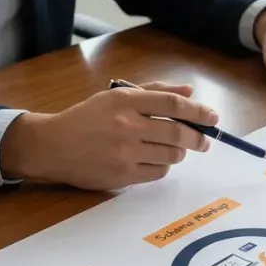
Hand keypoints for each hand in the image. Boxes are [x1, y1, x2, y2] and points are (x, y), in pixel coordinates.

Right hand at [0, 81, 216, 189]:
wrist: (52, 146)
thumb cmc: (88, 119)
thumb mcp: (116, 97)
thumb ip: (154, 92)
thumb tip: (189, 91)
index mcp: (125, 100)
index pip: (172, 104)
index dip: (198, 111)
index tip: (212, 117)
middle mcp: (126, 125)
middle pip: (178, 133)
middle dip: (198, 138)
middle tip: (204, 141)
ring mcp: (124, 152)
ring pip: (172, 154)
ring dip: (180, 152)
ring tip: (175, 149)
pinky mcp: (122, 175)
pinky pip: (158, 172)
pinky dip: (163, 166)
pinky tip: (155, 160)